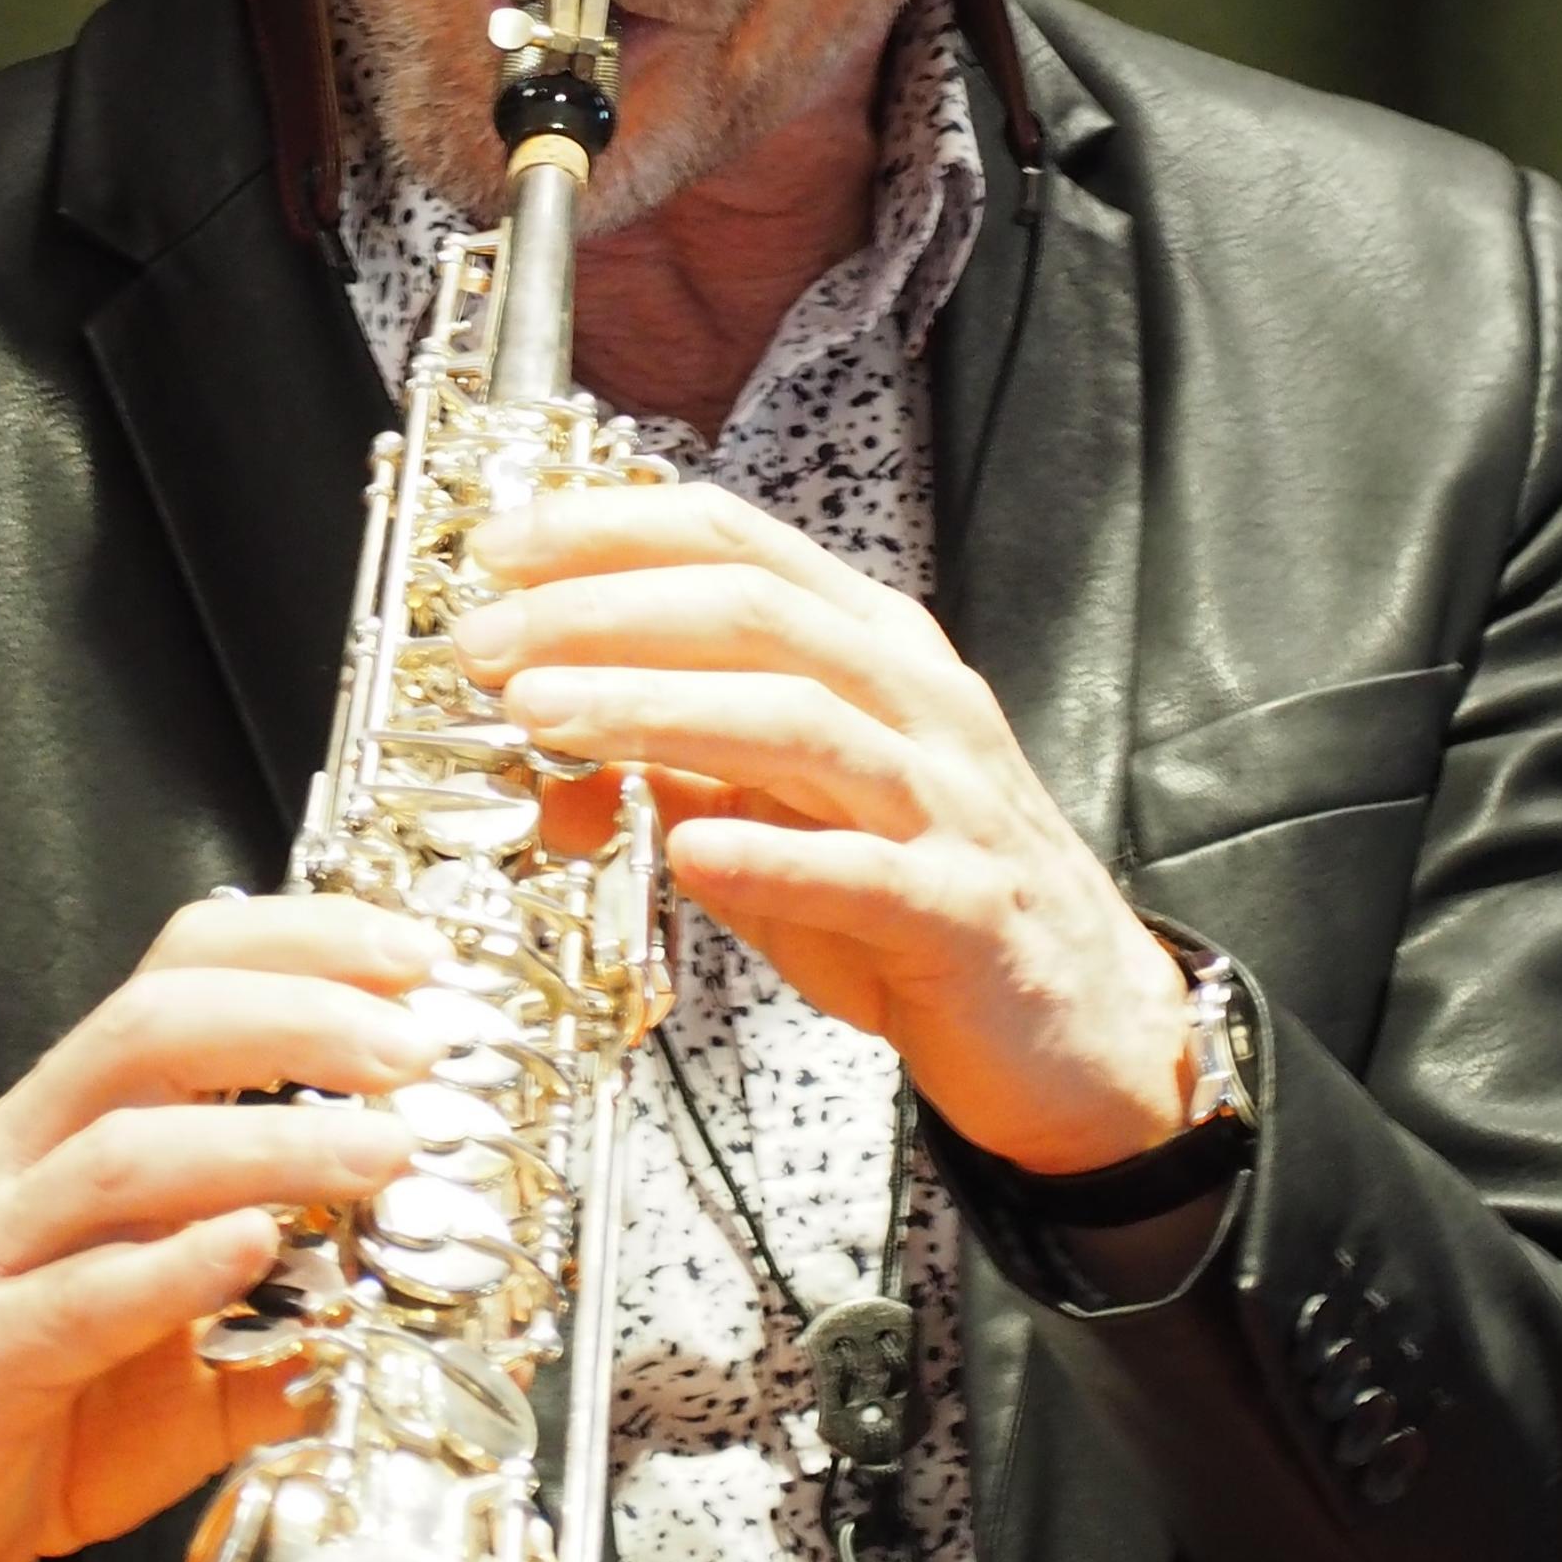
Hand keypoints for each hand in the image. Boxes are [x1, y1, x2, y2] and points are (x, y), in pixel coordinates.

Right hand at [0, 897, 429, 1561]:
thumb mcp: (195, 1344)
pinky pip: (75, 1297)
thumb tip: (424, 1288)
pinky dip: (170, 1266)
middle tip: (414, 1049)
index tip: (417, 959)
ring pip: (123, 1153)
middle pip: (153, 1026)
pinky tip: (253, 1247)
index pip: (179, 971)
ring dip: (268, 1141)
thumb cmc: (48, 1412)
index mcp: (77, 1117)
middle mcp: (25, 1155)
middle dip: (298, 1017)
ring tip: (383, 1152)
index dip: (299, 943)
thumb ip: (296, 1306)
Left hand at [455, 485, 1190, 1175]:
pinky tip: (688, 853)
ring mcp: (947, 802)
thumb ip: (681, 767)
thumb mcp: (783, 818)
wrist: (1077, 1029)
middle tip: (484, 647)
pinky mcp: (964, 911)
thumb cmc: (917, 907)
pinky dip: (771, 858)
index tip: (499, 548)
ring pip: (797, 721)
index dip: (612, 533)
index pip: (736, 543)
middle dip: (603, 615)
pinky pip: (864, 872)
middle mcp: (915, 701)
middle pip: (755, 612)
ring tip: (541, 718)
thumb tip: (551, 748)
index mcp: (873, 649)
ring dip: (655, 709)